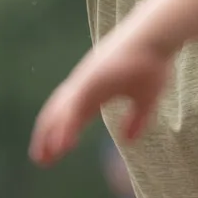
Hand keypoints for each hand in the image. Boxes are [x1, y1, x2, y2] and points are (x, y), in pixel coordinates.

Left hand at [30, 31, 175, 165]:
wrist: (157, 35)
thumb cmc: (153, 62)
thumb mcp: (147, 98)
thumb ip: (137, 120)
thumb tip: (128, 140)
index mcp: (96, 90)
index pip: (72, 115)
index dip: (62, 134)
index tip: (55, 154)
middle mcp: (85, 85)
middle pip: (58, 114)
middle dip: (47, 137)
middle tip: (40, 161)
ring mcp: (87, 81)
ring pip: (61, 111)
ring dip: (50, 135)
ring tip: (43, 158)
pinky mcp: (92, 79)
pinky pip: (74, 108)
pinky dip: (65, 126)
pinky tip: (62, 144)